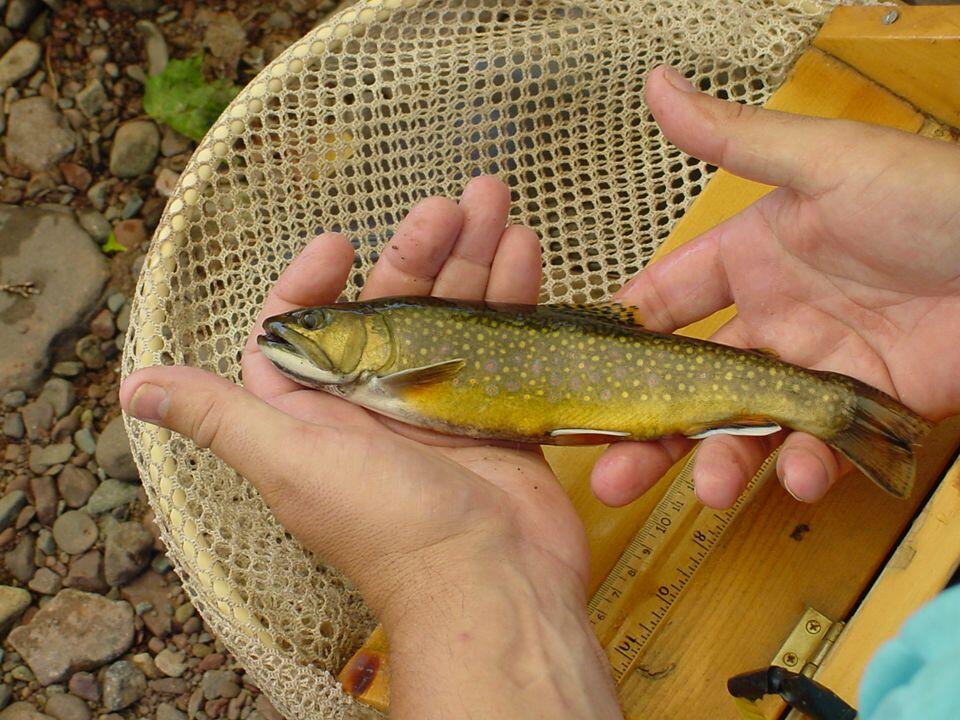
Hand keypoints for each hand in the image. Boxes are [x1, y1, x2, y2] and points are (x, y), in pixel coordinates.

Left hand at [120, 176, 621, 719]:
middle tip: (449, 203)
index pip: (302, 329)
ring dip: (472, 256)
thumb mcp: (292, 463)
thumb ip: (221, 417)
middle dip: (418, 250)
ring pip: (453, 314)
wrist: (492, 584)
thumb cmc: (385, 527)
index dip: (310, 280)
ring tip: (494, 200)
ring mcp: (442, 406)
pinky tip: (524, 249)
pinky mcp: (496, 412)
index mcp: (320, 412)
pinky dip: (512, 297)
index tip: (338, 243)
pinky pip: (502, 342)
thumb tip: (133, 390)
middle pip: (392, 306)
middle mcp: (378, 404)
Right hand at [591, 65, 959, 508]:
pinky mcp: (863, 409)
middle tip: (612, 470)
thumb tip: (659, 86)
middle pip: (692, 383)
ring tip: (705, 487)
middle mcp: (774, 318)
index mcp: (753, 258)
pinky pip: (819, 448)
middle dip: (651, 429)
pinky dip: (807, 467)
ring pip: (745, 427)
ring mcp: (815, 368)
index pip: (667, 301)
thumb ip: (735, 138)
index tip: (585, 373)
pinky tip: (802, 473)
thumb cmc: (935, 198)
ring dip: (718, 462)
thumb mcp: (825, 163)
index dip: (626, 337)